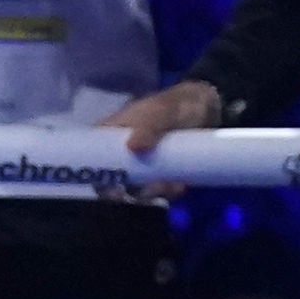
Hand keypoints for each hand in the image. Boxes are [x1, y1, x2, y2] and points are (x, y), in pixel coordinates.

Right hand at [96, 78, 221, 201]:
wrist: (206, 110)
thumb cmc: (176, 106)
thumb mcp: (162, 111)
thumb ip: (149, 126)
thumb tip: (132, 147)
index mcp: (110, 134)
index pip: (93, 159)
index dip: (98, 179)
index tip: (114, 192)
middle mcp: (121, 152)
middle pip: (114, 181)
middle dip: (132, 191)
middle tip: (152, 190)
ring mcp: (141, 164)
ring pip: (138, 188)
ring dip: (154, 192)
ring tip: (173, 184)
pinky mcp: (161, 173)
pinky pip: (160, 189)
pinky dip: (169, 191)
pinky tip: (181, 184)